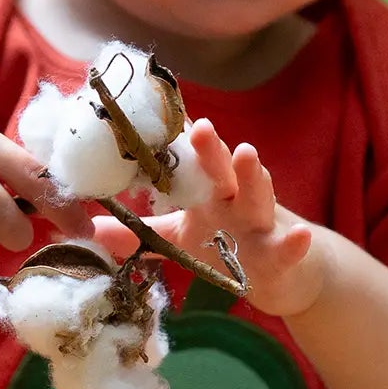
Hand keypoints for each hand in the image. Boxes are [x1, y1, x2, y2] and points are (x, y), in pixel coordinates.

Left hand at [93, 118, 327, 317]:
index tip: (153, 116)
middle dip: (211, 150)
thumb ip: (140, 235)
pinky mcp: (280, 255)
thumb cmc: (227, 245)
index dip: (173, 141)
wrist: (283, 272)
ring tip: (248, 153)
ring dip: (252, 176)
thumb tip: (88, 231)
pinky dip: (294, 244)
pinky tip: (299, 236)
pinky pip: (287, 250)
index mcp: (205, 193)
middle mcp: (232, 201)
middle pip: (220, 171)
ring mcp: (259, 224)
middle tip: (200, 126)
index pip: (188, 161)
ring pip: (256, 197)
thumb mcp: (181, 239)